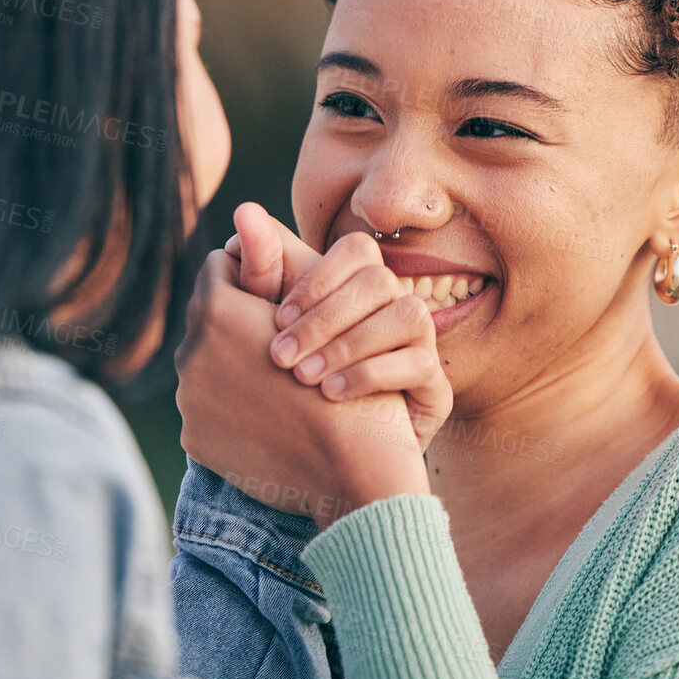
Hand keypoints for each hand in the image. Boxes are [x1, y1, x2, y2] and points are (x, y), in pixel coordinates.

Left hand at [174, 205, 435, 526]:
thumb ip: (271, 264)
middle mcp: (191, 354)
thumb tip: (243, 209)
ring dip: (240, 363)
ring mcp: (189, 400)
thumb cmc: (348, 381)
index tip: (286, 298)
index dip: (259, 275)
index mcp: (218, 314)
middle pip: (211, 314)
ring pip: (208, 359)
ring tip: (284, 377)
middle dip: (245, 321)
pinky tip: (270, 411)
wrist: (352, 475)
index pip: (224, 266)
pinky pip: (207, 404)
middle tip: (283, 340)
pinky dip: (234, 403)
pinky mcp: (195, 439)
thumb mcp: (314, 313)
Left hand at [238, 211, 451, 452]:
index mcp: (363, 290)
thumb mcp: (274, 334)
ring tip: (303, 379)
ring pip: (405, 314)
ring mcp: (423, 348)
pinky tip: (331, 396)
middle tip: (277, 356)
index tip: (275, 317)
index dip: (315, 278)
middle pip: (378, 281)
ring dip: (347, 346)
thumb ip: (261, 274)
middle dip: (322, 318)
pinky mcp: (436, 389)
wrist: (336, 471)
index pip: (357, 252)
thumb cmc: (299, 395)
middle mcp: (400, 309)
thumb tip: (242, 208)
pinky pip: (417, 364)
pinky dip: (369, 376)